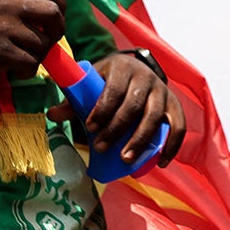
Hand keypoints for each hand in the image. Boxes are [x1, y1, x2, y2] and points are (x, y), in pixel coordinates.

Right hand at [0, 0, 66, 81]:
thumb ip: (18, 4)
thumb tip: (49, 19)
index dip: (60, 6)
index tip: (55, 19)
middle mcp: (10, 6)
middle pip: (54, 14)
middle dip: (57, 31)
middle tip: (47, 42)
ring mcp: (6, 28)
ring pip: (43, 44)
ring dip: (38, 56)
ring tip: (23, 59)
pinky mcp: (2, 52)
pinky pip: (31, 63)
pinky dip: (28, 71)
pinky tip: (16, 70)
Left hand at [52, 53, 187, 166]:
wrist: (134, 71)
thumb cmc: (109, 82)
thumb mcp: (91, 84)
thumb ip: (73, 100)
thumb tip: (52, 114)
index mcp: (122, 67)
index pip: (114, 89)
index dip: (102, 109)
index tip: (89, 127)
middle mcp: (146, 77)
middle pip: (133, 105)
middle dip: (116, 129)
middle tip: (100, 147)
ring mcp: (162, 90)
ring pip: (155, 116)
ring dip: (140, 140)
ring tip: (125, 159)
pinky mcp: (174, 104)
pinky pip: (178, 125)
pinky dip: (172, 145)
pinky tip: (161, 163)